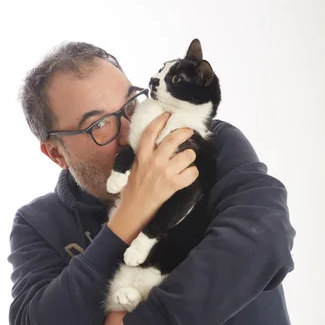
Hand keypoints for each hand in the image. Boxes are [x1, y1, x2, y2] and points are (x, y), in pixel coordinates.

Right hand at [107, 112, 198, 243]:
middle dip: (184, 132)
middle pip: (173, 139)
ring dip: (189, 155)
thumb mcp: (133, 168)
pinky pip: (191, 173)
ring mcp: (165, 172)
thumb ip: (143, 155)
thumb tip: (151, 143)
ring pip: (186, 155)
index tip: (167, 115)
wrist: (134, 209)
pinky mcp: (174, 184)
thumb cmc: (132, 190)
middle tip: (188, 131)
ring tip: (187, 158)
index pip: (151, 132)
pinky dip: (193, 173)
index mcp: (142, 156)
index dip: (160, 121)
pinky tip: (189, 174)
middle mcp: (154, 161)